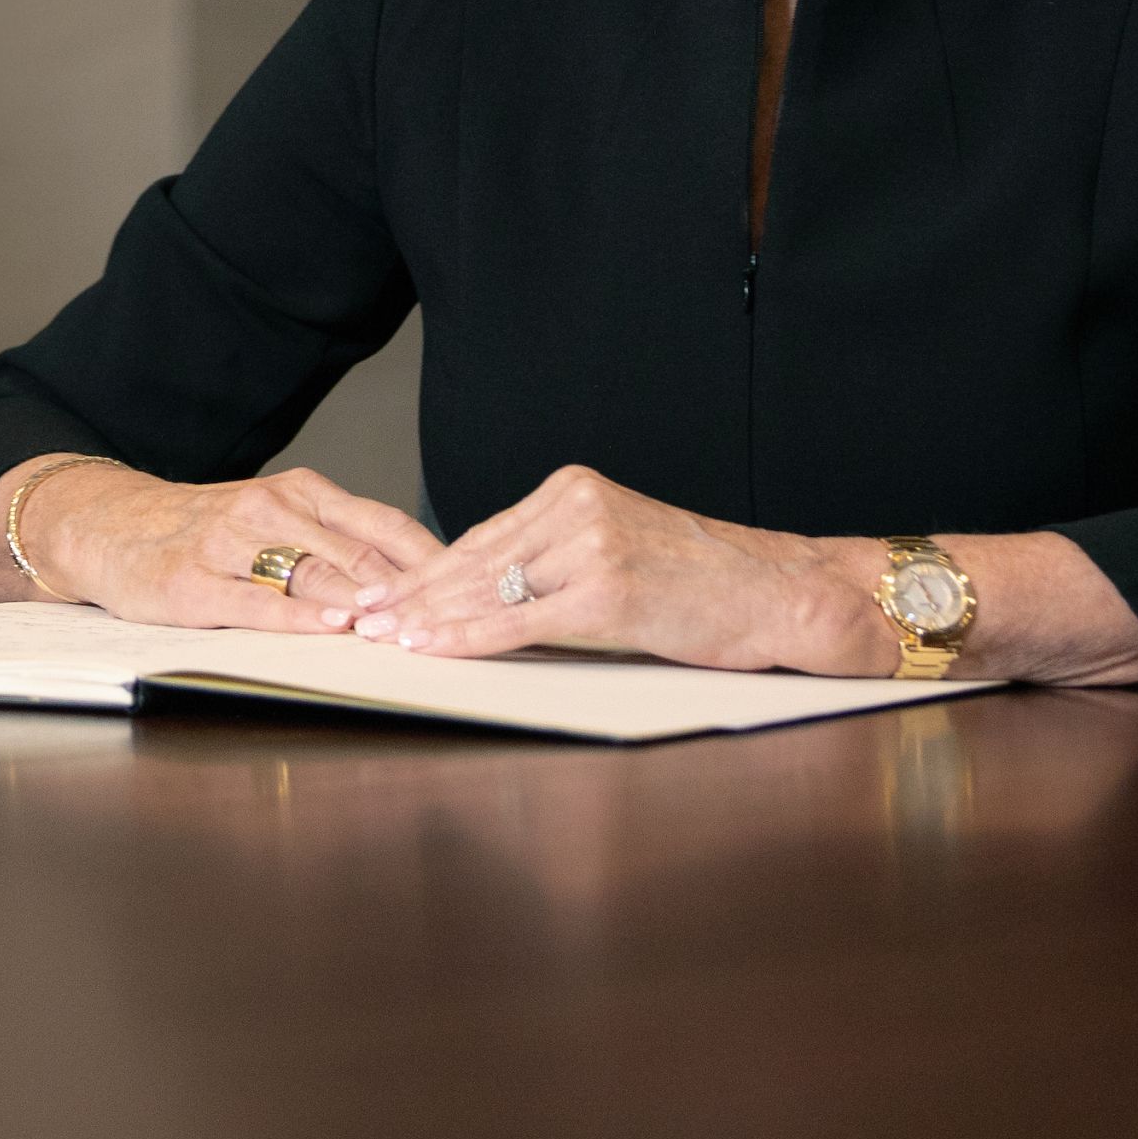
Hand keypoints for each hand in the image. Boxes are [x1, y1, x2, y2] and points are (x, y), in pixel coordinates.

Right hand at [16, 462, 448, 632]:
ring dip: (364, 602)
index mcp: (302, 493)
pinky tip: (331, 628)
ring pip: (312, 572)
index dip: (434, 561)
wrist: (108, 525)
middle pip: (359, 552)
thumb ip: (338, 543)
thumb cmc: (206, 530)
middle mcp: (272, 510)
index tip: (479, 590)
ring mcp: (229, 543)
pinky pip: (254, 601)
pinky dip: (297, 616)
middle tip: (457, 621)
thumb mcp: (277, 520)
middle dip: (410, 592)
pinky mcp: (192, 582)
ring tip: (406, 629)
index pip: (385, 525)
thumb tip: (420, 579)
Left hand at [351, 463, 887, 670]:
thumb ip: (559, 557)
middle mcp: (576, 507)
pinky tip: (433, 649)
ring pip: (490, 589)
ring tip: (382, 635)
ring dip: (429, 617)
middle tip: (359, 612)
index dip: (429, 566)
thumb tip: (492, 590)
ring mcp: (592, 547)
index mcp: (575, 489)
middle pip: (476, 558)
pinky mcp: (607, 593)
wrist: (778, 593)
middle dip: (414, 592)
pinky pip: (521, 621)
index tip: (383, 585)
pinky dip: (470, 638)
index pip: (484, 535)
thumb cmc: (706, 583)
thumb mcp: (622, 547)